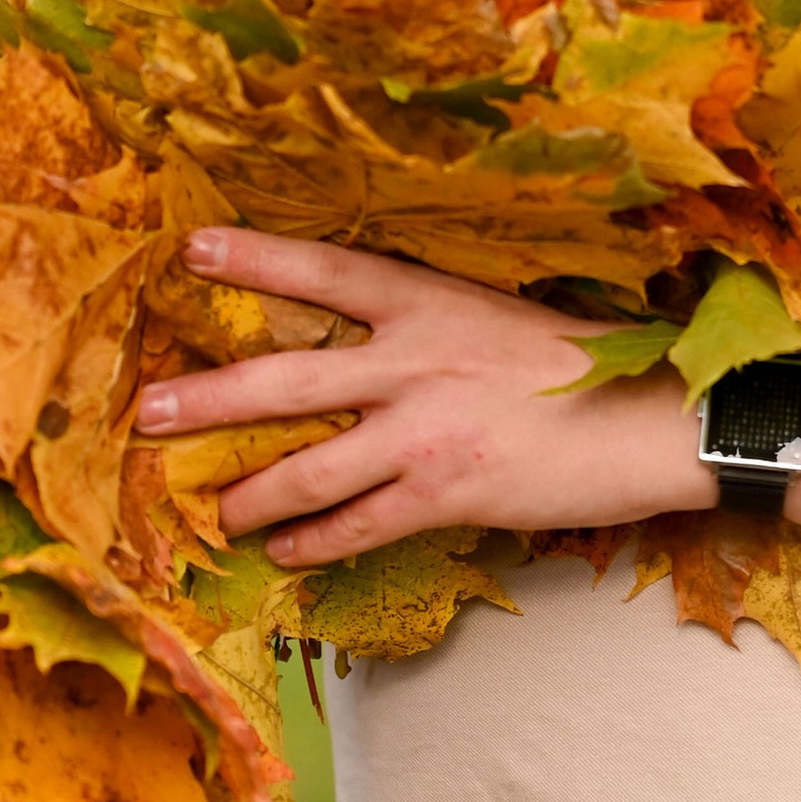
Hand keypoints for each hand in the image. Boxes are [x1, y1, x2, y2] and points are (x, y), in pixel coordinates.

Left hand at [132, 229, 699, 563]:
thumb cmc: (583, 367)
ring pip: (308, 468)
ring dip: (251, 494)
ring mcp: (426, 430)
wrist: (651, 420)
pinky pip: (358, 526)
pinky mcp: (447, 493)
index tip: (191, 246)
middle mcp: (416, 360)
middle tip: (149, 413)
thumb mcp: (497, 321)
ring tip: (214, 511)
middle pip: (288, 376)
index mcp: (430, 302)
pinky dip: (313, 543)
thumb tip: (363, 357)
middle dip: (210, 397)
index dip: (255, 257)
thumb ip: (428, 335)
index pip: (325, 271)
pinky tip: (285, 554)